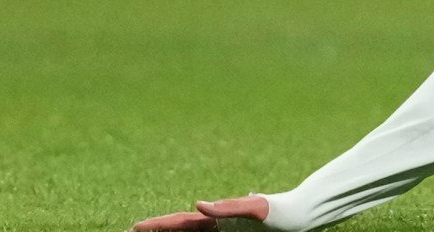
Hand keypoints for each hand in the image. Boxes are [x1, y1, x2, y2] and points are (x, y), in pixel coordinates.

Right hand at [134, 195, 269, 230]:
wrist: (300, 214)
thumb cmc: (279, 211)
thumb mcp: (256, 208)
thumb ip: (229, 207)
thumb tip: (198, 205)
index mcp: (217, 217)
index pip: (180, 221)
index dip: (157, 224)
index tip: (135, 226)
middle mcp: (217, 223)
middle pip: (179, 226)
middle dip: (158, 228)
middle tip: (133, 230)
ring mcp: (225, 229)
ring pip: (190, 231)